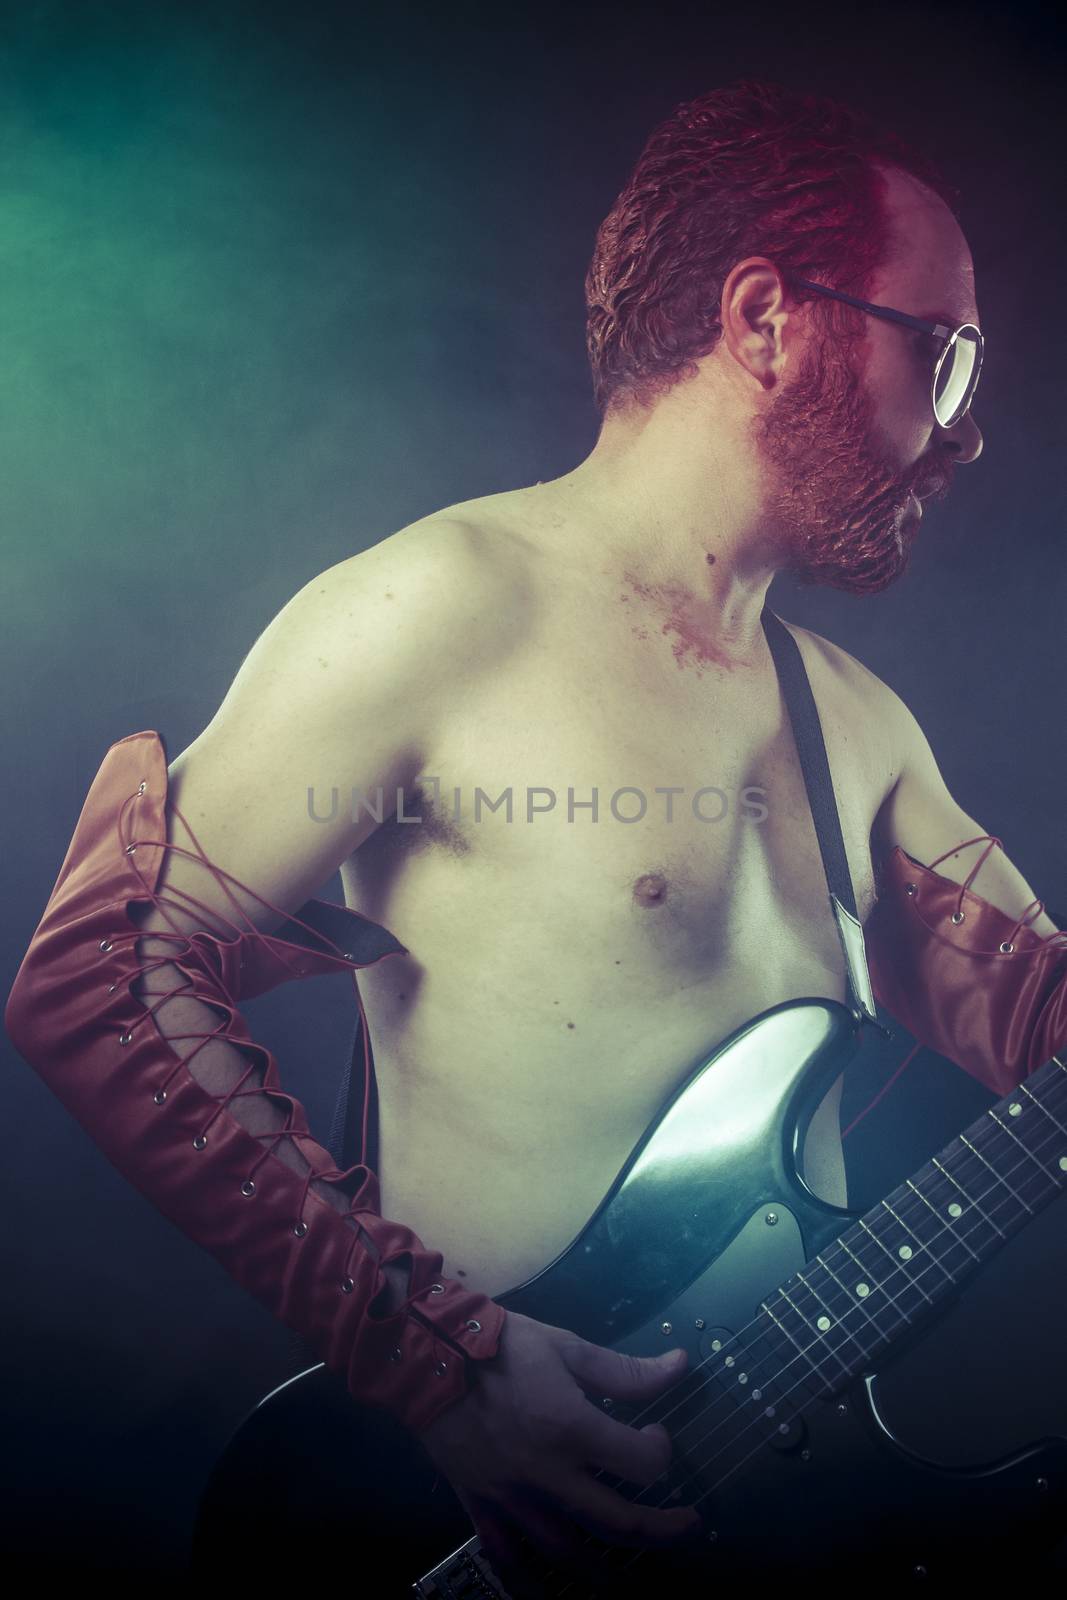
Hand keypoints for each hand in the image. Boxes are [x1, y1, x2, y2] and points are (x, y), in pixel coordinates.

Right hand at [418, 1310, 701, 1594]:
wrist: (429, 1357)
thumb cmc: (503, 1346)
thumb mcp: (567, 1347)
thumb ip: (625, 1370)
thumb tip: (680, 1364)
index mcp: (573, 1429)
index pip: (641, 1464)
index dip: (662, 1452)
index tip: (657, 1436)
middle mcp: (548, 1474)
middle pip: (618, 1523)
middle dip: (662, 1531)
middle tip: (686, 1527)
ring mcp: (514, 1497)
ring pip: (568, 1552)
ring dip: (606, 1568)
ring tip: (630, 1567)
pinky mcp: (482, 1505)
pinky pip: (508, 1556)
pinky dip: (530, 1578)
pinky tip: (547, 1585)